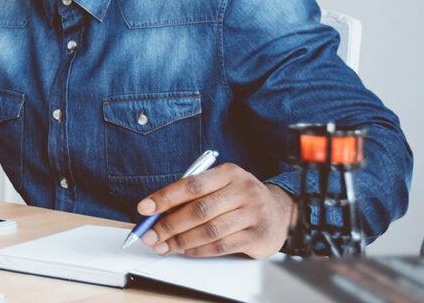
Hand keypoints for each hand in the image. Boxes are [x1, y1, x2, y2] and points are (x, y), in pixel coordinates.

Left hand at [135, 163, 292, 258]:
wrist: (278, 213)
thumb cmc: (238, 199)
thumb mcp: (219, 187)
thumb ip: (192, 197)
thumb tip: (156, 214)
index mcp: (229, 173)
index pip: (192, 184)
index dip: (165, 197)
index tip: (144, 208)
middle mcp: (244, 190)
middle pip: (199, 209)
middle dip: (169, 224)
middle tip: (150, 235)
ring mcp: (253, 213)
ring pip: (209, 230)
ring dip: (181, 241)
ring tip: (164, 246)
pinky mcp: (257, 236)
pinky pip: (221, 245)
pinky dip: (199, 250)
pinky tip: (185, 250)